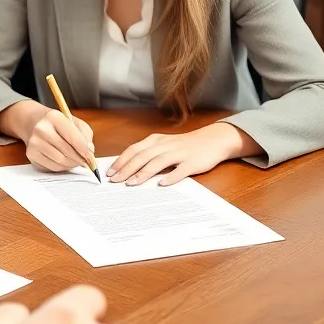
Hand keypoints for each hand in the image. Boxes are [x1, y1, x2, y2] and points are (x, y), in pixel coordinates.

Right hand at [0, 100, 94, 172]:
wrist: (33, 122)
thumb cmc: (57, 123)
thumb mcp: (74, 121)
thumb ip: (85, 134)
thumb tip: (89, 151)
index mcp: (54, 117)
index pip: (72, 136)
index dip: (83, 149)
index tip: (91, 157)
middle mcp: (41, 129)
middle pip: (66, 151)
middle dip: (79, 159)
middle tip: (86, 162)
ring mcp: (34, 143)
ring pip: (60, 161)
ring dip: (72, 164)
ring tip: (76, 161)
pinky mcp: (31, 155)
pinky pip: (51, 167)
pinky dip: (62, 167)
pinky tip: (65, 162)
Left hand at [107, 122, 259, 186]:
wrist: (213, 139)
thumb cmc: (184, 145)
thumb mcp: (163, 144)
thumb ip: (147, 153)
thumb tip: (126, 168)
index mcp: (156, 140)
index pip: (134, 150)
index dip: (121, 161)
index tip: (110, 173)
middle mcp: (166, 145)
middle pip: (142, 156)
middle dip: (126, 169)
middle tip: (115, 181)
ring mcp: (180, 153)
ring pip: (158, 162)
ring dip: (143, 173)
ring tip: (131, 183)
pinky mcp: (193, 162)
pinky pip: (180, 170)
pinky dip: (171, 177)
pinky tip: (161, 184)